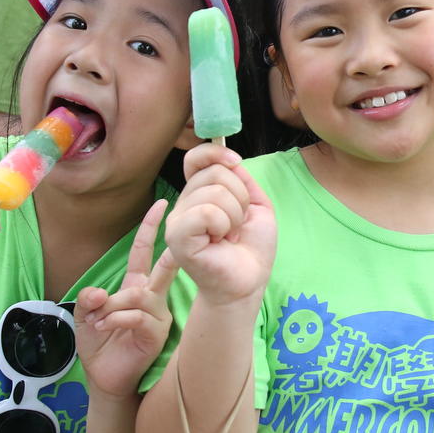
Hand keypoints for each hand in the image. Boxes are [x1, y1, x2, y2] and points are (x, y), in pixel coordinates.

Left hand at [76, 199, 177, 398]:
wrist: (105, 379)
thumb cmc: (100, 346)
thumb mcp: (86, 317)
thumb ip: (90, 300)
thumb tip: (98, 292)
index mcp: (136, 288)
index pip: (145, 252)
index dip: (150, 228)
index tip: (161, 203)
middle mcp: (151, 297)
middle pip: (164, 266)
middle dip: (169, 243)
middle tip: (174, 220)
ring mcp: (156, 315)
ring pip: (139, 294)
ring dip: (113, 304)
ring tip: (97, 319)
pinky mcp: (155, 334)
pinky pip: (137, 316)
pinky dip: (116, 318)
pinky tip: (104, 326)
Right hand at [165, 143, 276, 306]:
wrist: (249, 280)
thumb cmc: (251, 247)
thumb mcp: (256, 205)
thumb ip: (242, 179)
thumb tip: (229, 159)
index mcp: (198, 195)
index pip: (195, 158)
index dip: (215, 152)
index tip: (236, 161)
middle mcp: (183, 205)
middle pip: (214, 172)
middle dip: (240, 196)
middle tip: (238, 223)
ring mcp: (177, 221)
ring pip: (214, 192)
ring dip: (235, 215)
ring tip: (230, 235)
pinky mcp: (178, 238)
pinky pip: (207, 212)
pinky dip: (224, 225)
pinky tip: (221, 240)